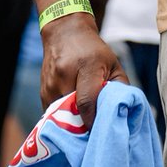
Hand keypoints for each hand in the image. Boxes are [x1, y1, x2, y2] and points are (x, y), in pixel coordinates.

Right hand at [40, 14, 128, 131]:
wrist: (64, 33)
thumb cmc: (93, 50)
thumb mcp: (113, 63)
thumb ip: (120, 87)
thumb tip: (123, 112)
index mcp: (87, 66)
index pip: (87, 102)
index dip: (93, 121)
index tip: (100, 132)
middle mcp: (64, 75)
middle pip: (74, 112)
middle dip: (85, 125)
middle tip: (96, 133)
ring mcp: (51, 85)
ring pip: (62, 117)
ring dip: (74, 123)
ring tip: (85, 124)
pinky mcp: (43, 93)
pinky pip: (54, 115)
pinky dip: (64, 119)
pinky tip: (74, 116)